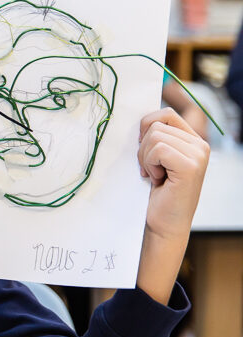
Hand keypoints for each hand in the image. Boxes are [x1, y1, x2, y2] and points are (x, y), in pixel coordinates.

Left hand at [136, 108, 209, 303]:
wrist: (162, 224)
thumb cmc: (155, 192)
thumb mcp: (155, 158)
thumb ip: (154, 137)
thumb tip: (135, 115)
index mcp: (193, 140)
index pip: (164, 113)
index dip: (146, 127)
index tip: (144, 151)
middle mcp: (200, 144)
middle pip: (156, 123)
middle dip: (143, 147)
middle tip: (150, 169)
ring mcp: (198, 154)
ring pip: (154, 136)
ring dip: (146, 158)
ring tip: (156, 176)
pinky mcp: (191, 165)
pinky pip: (157, 149)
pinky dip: (150, 165)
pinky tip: (158, 180)